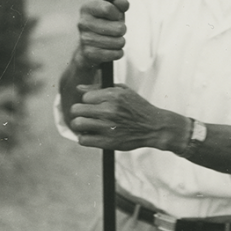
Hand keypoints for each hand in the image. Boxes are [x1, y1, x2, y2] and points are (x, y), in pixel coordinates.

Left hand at [69, 84, 185, 151]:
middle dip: (79, 112)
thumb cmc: (138, 108)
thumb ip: (100, 88)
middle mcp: (109, 110)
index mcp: (113, 96)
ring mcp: (108, 127)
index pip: (85, 97)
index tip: (93, 105)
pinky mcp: (108, 142)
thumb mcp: (123, 91)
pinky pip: (83, 140)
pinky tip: (92, 135)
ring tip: (86, 125)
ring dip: (79, 125)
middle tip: (86, 115)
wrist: (154, 126)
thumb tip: (79, 88)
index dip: (87, 101)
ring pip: (78, 124)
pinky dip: (84, 138)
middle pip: (76, 109)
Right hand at [76, 0, 129, 68]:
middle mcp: (83, 23)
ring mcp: (86, 39)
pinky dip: (117, 52)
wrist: (88, 47)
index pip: (108, 9)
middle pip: (119, 28)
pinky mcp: (90, 54)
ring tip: (111, 40)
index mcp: (87, 9)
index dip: (117, 14)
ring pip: (119, 42)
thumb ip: (120, 4)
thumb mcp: (112, 12)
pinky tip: (110, 49)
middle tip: (114, 30)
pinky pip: (116, 53)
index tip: (115, 17)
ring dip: (120, 41)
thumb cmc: (103, 25)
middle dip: (121, 30)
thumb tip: (124, 3)